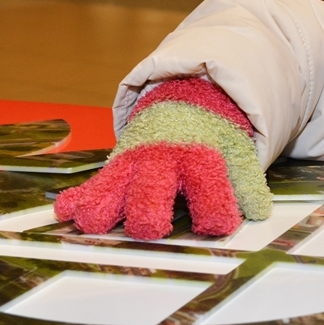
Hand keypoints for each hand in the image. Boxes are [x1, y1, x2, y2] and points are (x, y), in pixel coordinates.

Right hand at [54, 78, 271, 238]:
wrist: (186, 97)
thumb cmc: (212, 137)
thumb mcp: (236, 153)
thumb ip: (245, 184)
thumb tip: (258, 212)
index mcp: (199, 159)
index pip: (208, 191)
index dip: (213, 213)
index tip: (215, 224)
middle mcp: (163, 163)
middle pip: (151, 195)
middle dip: (148, 215)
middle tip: (152, 227)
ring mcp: (135, 165)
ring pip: (112, 190)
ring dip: (101, 208)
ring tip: (92, 221)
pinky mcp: (115, 168)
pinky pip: (92, 185)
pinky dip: (77, 200)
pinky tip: (65, 211)